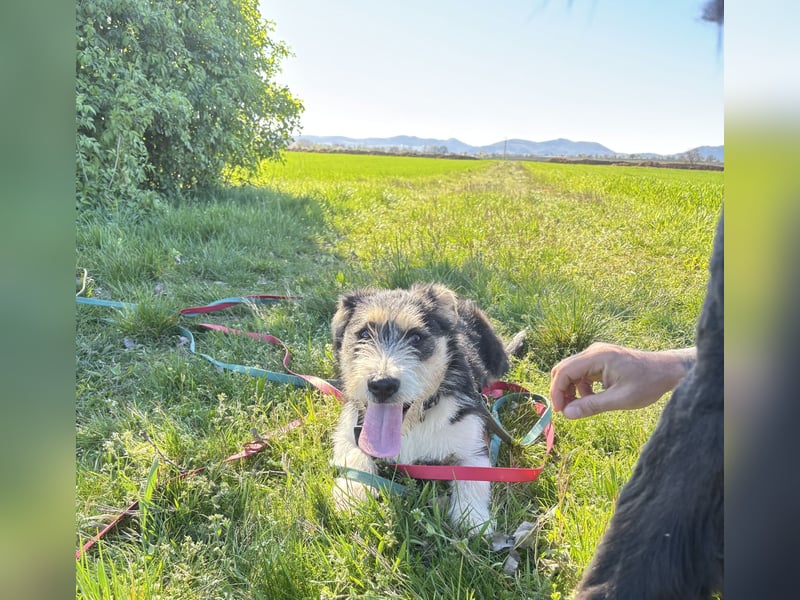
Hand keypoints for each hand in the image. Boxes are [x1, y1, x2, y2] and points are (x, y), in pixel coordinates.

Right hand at [549, 342, 695, 418]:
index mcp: (597, 356)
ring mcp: (596, 354)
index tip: (559, 411)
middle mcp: (594, 351)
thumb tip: (567, 414)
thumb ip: (592, 406)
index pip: (564, 371)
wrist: (667, 371)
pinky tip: (590, 399)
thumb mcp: (620, 399)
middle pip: (563, 369)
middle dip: (560, 390)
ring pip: (571, 371)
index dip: (557, 391)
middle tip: (565, 411)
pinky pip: (581, 372)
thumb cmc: (647, 384)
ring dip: (570, 389)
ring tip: (578, 408)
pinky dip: (580, 387)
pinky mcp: (600, 359)